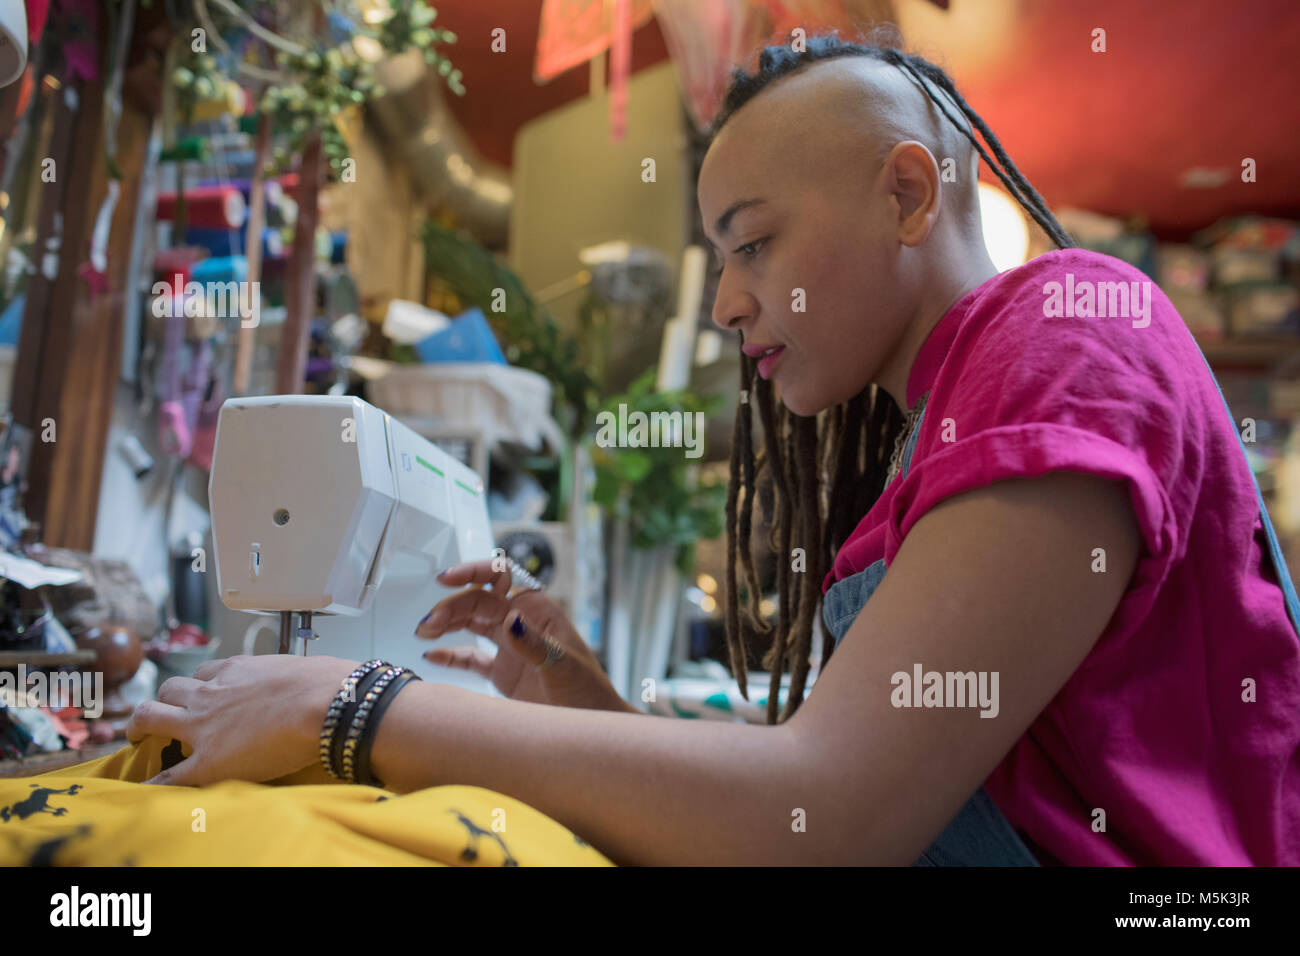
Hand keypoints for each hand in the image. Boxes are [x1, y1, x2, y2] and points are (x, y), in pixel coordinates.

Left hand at [125, 653, 360, 785]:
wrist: (326, 704)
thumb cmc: (327, 684)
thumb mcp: (303, 670)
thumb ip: (295, 678)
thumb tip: (321, 682)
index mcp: (237, 669)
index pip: (208, 671)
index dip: (202, 683)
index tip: (203, 692)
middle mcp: (213, 692)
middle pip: (170, 689)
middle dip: (163, 700)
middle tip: (161, 714)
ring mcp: (204, 725)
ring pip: (151, 715)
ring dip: (142, 724)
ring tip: (139, 736)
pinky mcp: (208, 761)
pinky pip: (169, 775)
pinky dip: (153, 783)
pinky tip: (144, 791)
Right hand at [417, 559, 629, 711]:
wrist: (593, 726)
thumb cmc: (588, 694)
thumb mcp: (563, 668)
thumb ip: (535, 645)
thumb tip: (509, 619)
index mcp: (538, 611)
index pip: (502, 578)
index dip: (474, 572)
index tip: (446, 578)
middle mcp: (522, 623)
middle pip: (480, 601)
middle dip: (452, 606)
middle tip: (428, 624)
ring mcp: (511, 647)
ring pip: (472, 624)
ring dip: (448, 624)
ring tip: (423, 631)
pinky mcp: (503, 673)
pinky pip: (471, 658)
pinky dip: (450, 655)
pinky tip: (431, 654)